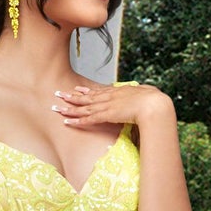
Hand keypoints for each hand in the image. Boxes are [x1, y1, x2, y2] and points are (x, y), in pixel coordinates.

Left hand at [52, 81, 171, 129]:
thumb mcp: (147, 94)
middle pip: (87, 97)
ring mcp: (107, 105)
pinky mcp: (106, 115)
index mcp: (118, 92)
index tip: (77, 89)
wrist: (153, 104)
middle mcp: (109, 97)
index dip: (86, 91)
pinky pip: (88, 119)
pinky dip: (77, 120)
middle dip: (72, 96)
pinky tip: (67, 121)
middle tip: (59, 94)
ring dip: (69, 108)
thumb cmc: (154, 100)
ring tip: (56, 107)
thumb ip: (143, 95)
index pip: (98, 91)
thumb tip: (149, 94)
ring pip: (83, 107)